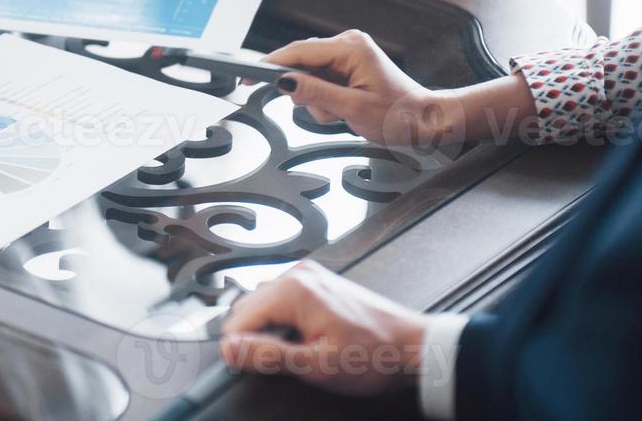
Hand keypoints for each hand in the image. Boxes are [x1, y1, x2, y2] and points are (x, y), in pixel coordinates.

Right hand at [221, 261, 430, 396]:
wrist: (411, 346)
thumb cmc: (374, 355)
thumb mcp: (315, 365)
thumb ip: (267, 355)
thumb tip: (230, 349)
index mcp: (293, 290)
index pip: (238, 319)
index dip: (242, 348)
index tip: (254, 366)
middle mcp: (297, 275)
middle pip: (247, 307)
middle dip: (256, 336)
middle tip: (285, 360)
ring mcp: (308, 275)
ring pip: (263, 302)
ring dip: (270, 327)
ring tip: (300, 349)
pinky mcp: (317, 281)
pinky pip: (282, 297)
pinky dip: (285, 319)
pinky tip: (306, 336)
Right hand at [264, 30, 454, 145]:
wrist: (426, 120)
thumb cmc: (400, 115)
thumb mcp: (353, 109)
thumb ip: (315, 94)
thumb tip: (284, 82)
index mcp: (350, 48)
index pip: (299, 52)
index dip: (271, 65)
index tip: (249, 77)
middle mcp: (348, 43)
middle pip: (302, 62)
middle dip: (305, 91)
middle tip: (327, 111)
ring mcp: (348, 53)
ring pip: (309, 74)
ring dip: (317, 98)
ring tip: (341, 113)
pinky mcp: (347, 64)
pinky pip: (320, 78)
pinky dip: (324, 97)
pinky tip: (342, 108)